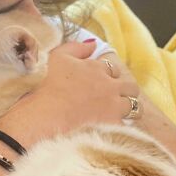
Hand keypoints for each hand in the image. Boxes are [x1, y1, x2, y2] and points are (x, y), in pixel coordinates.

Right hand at [0, 40, 138, 145]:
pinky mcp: (112, 127)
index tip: (97, 82)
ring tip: (116, 115)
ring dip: (128, 109)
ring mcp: (113, 107)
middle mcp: (109, 86)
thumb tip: (93, 44)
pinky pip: (126, 127)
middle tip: (112, 98)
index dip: (106, 74)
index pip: (111, 67)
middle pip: (130, 86)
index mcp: (96, 68)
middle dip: (124, 90)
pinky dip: (120, 128)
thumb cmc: (44, 86)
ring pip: (135, 107)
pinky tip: (109, 131)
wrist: (41, 117)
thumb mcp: (55, 58)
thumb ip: (76, 48)